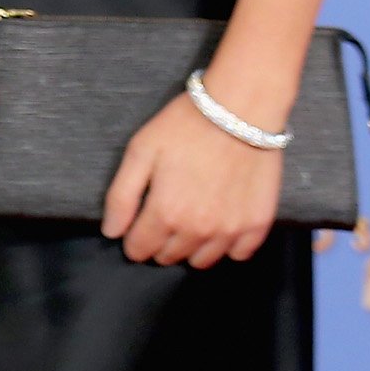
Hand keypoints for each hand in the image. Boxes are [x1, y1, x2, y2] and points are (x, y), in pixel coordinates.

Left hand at [100, 92, 286, 267]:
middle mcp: (198, 231)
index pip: (140, 249)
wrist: (240, 109)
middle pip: (169, 256)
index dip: (133, 240)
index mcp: (166, 213)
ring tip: (189, 221)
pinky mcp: (257, 224)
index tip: (136, 226)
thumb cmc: (185, 126)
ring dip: (190, 248)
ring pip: (202, 261)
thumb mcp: (140, 151)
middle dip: (159, 242)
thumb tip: (112, 232)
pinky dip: (227, 246)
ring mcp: (231, 230)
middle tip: (163, 216)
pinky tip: (220, 224)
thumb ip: (121, 196)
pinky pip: (239, 254)